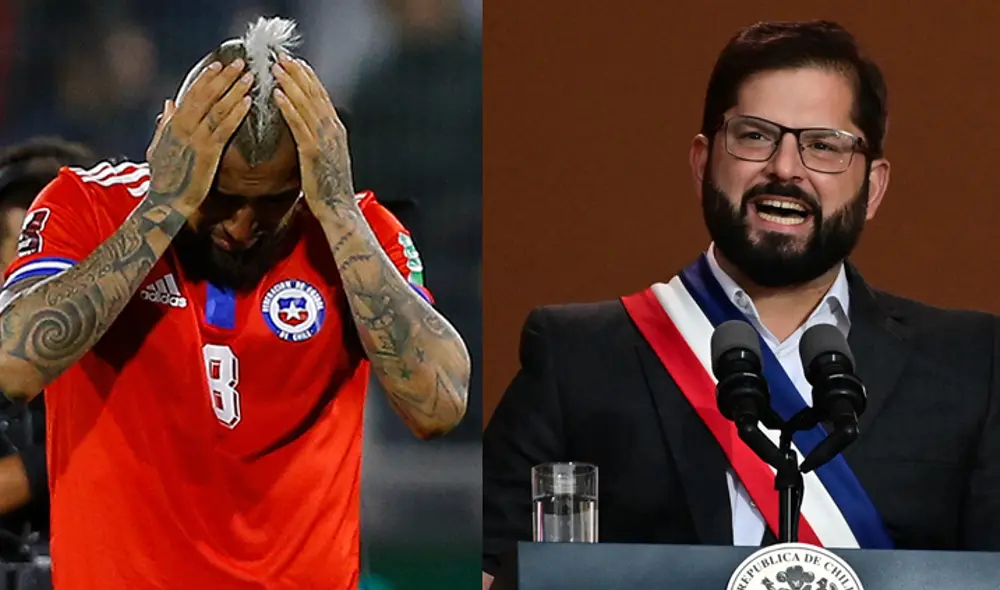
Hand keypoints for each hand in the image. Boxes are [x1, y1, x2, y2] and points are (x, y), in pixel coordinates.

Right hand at [146, 59, 253, 213]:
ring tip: (249, 77)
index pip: (192, 94)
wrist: (167, 202)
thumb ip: (166, 124)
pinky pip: (225, 128)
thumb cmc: (165, 177)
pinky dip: (237, 113)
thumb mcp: (159, 147)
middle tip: (241, 63)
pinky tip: (248, 102)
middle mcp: (183, 127)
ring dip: (234, 90)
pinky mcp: (208, 152)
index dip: (206, 78)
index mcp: (173, 124)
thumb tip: (169, 102)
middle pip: (206, 95)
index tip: (219, 65)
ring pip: (218, 108)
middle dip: (224, 77)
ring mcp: (196, 138)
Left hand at [271, 54, 355, 217]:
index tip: (296, 64)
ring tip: (276, 69)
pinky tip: (277, 96)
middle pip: (315, 95)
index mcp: (336, 131)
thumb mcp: (327, 158)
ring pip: (306, 105)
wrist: (338, 208)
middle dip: (298, 74)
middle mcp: (333, 130)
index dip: (309, 78)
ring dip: (291, 84)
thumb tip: (308, 129)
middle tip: (283, 58)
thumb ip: (319, 140)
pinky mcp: (313, 151)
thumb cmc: (330, 188)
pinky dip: (288, 108)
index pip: (322, 97)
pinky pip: (298, 125)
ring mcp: (325, 140)